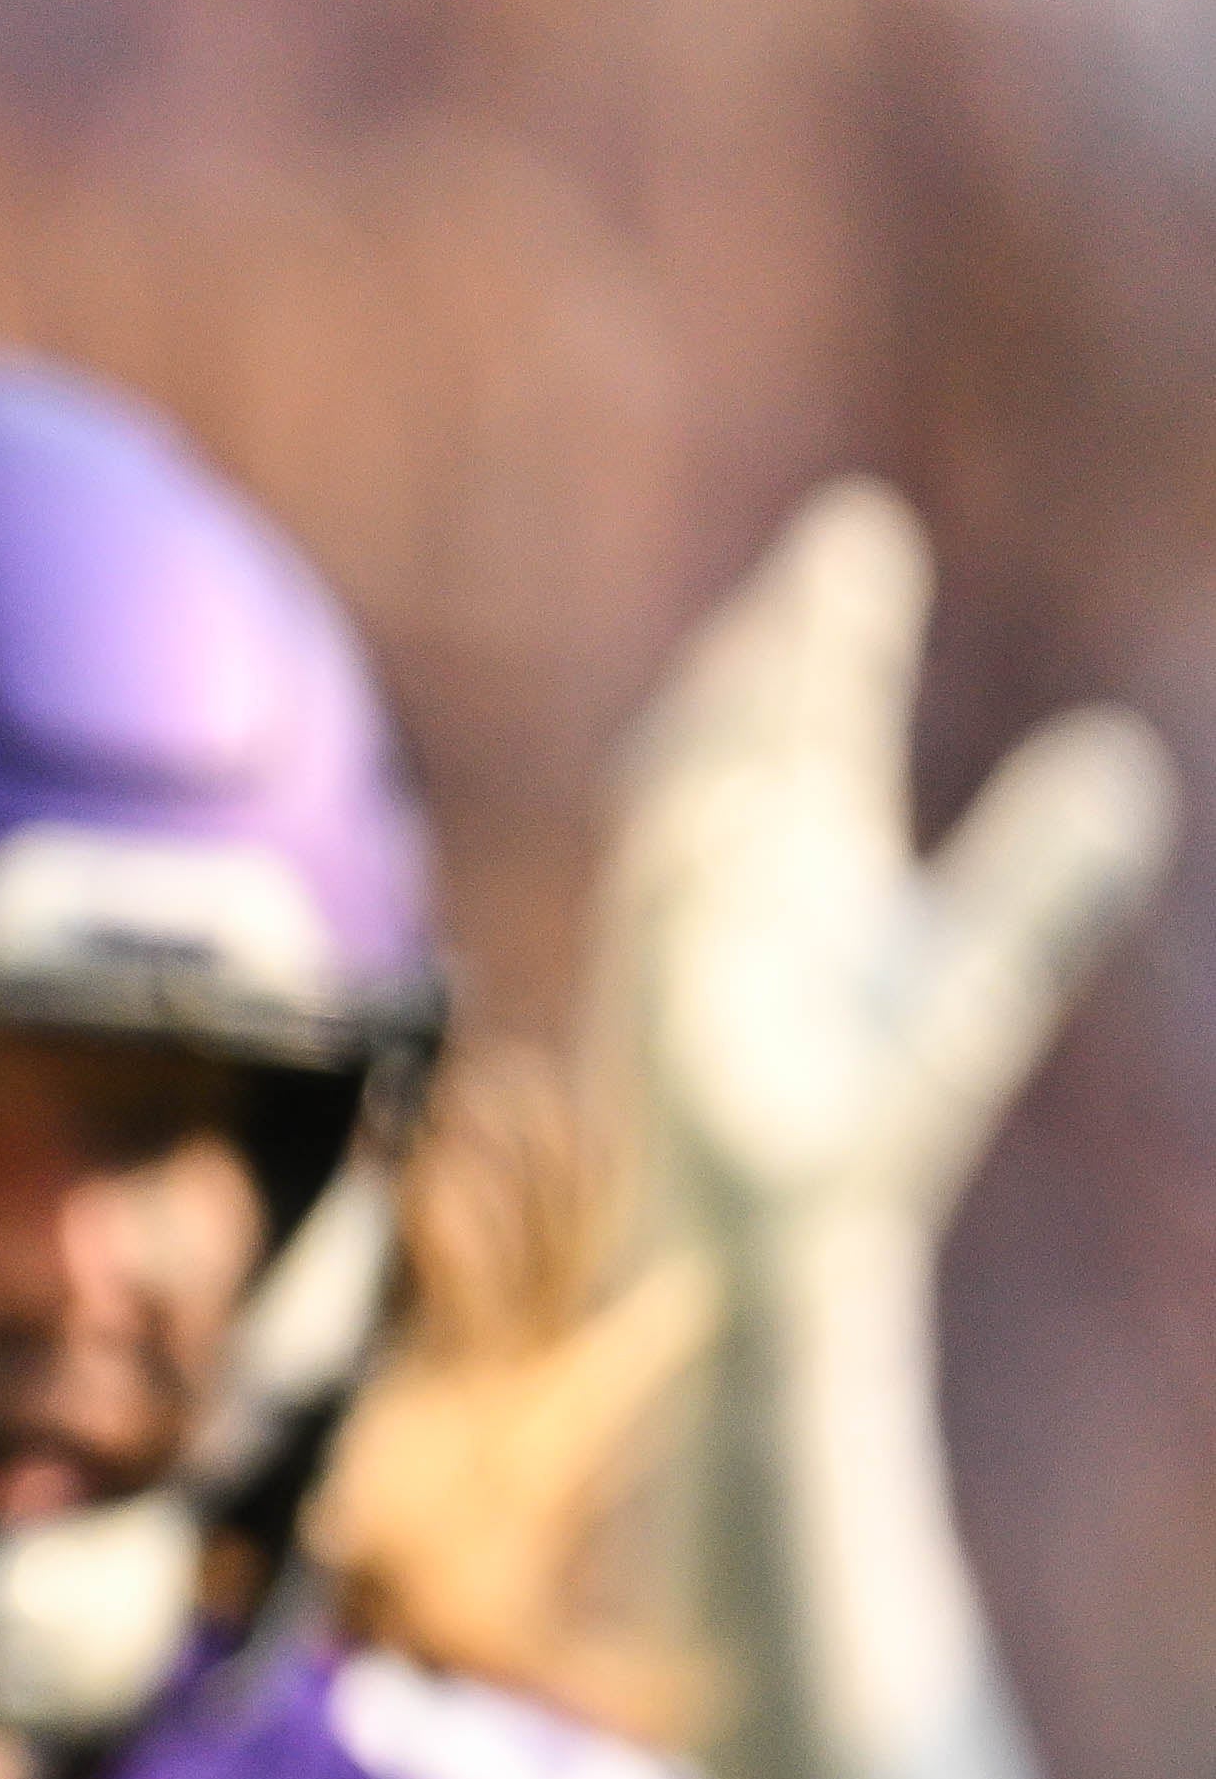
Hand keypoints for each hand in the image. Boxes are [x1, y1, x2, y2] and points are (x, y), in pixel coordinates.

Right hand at [606, 481, 1174, 1261]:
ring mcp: (680, 955)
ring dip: (724, 733)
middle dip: (779, 647)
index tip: (861, 527)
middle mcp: (731, 887)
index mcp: (802, 855)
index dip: (832, 623)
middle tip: (837, 550)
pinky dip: (683, 869)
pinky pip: (660, 933)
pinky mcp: (658, 1033)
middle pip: (744, 737)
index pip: (810, 714)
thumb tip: (1120, 755)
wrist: (788, 1251)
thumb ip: (1040, 871)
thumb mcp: (978, 978)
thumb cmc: (867, 1118)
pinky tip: (730, 810)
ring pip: (687, 814)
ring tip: (782, 642)